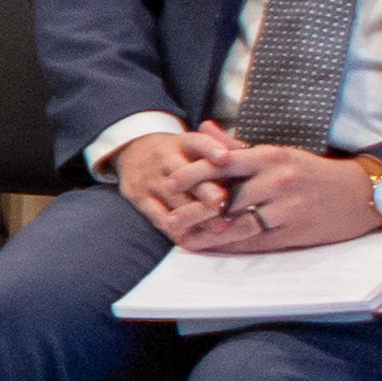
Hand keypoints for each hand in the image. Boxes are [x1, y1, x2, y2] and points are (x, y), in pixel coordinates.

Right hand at [110, 126, 238, 243]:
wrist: (133, 151)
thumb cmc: (178, 152)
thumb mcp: (194, 143)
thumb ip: (222, 145)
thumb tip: (247, 152)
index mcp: (182, 143)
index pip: (197, 142)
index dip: (211, 149)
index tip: (225, 158)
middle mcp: (164, 159)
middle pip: (184, 175)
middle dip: (203, 191)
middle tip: (222, 202)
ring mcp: (150, 180)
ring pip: (173, 199)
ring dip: (196, 215)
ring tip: (218, 228)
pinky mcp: (139, 198)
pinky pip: (158, 217)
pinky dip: (178, 229)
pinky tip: (197, 238)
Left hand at [185, 142, 381, 251]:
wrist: (359, 194)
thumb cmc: (311, 172)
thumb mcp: (278, 153)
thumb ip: (238, 146)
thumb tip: (205, 128)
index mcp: (271, 157)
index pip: (223, 163)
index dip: (193, 173)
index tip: (170, 182)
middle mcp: (277, 181)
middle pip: (226, 197)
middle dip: (193, 210)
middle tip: (168, 218)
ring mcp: (287, 208)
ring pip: (238, 224)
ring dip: (207, 234)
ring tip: (183, 239)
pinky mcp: (294, 231)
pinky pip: (257, 241)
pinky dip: (232, 245)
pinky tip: (213, 248)